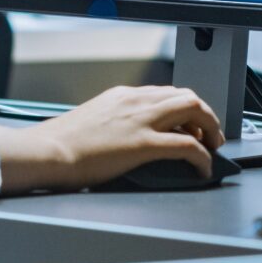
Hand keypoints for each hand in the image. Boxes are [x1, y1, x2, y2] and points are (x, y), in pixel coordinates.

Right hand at [0, 85, 224, 194]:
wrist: (49, 151)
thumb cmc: (63, 142)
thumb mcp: (93, 119)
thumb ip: (115, 121)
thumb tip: (128, 135)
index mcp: (122, 96)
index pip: (166, 93)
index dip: (185, 110)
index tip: (190, 125)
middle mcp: (135, 101)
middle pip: (187, 95)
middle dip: (206, 115)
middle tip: (209, 136)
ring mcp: (141, 120)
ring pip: (194, 110)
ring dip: (211, 129)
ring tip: (212, 148)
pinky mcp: (144, 143)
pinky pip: (189, 146)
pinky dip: (203, 157)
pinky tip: (202, 169)